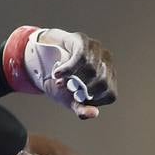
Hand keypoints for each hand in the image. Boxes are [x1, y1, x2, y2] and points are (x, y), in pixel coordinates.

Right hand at [3, 27, 118, 119]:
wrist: (45, 62)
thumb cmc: (63, 83)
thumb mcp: (71, 101)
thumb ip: (82, 109)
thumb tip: (94, 114)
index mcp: (108, 79)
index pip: (110, 94)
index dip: (93, 99)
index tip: (78, 98)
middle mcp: (107, 63)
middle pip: (102, 82)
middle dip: (82, 89)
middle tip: (69, 89)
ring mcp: (97, 50)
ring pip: (92, 69)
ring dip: (73, 79)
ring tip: (62, 81)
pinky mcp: (83, 41)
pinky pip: (80, 57)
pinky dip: (68, 69)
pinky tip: (58, 73)